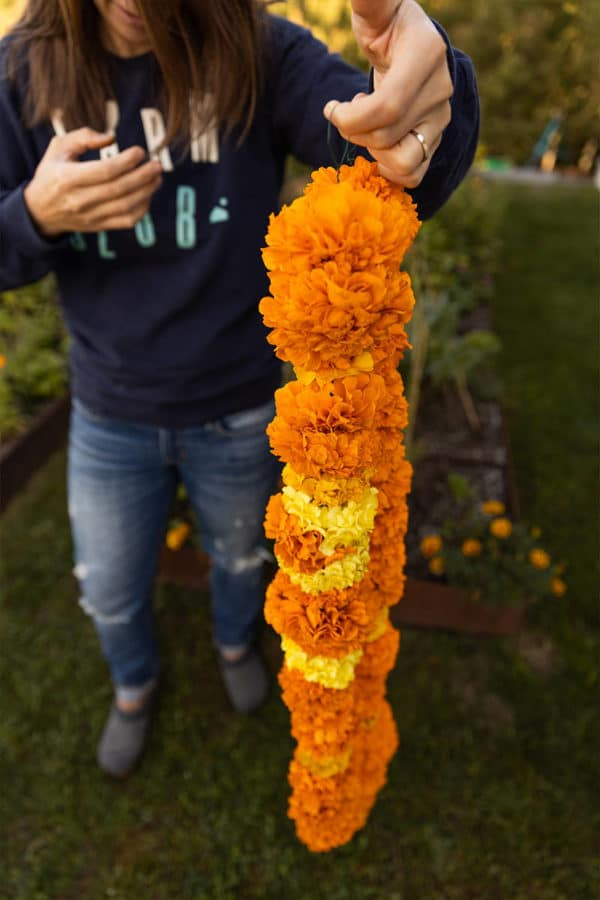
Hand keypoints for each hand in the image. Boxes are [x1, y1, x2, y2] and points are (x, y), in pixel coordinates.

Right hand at [24, 128, 162, 236]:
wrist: (41, 211)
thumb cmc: (53, 172)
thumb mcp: (59, 148)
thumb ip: (83, 137)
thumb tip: (111, 138)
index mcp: (68, 178)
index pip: (104, 171)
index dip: (126, 161)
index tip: (140, 151)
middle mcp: (79, 200)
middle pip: (119, 189)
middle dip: (143, 176)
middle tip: (157, 165)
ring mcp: (90, 216)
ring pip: (126, 206)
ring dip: (147, 192)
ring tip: (157, 178)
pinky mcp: (99, 226)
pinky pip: (126, 221)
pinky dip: (142, 209)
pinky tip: (148, 195)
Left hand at [323, 0, 452, 187]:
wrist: (411, 44)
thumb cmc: (386, 24)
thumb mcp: (374, 9)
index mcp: (426, 53)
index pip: (387, 107)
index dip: (351, 117)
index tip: (331, 107)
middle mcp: (441, 89)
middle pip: (387, 135)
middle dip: (353, 131)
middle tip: (344, 113)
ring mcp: (442, 117)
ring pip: (403, 160)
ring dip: (373, 152)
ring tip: (365, 128)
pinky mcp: (436, 138)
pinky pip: (415, 173)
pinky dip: (389, 169)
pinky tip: (377, 146)